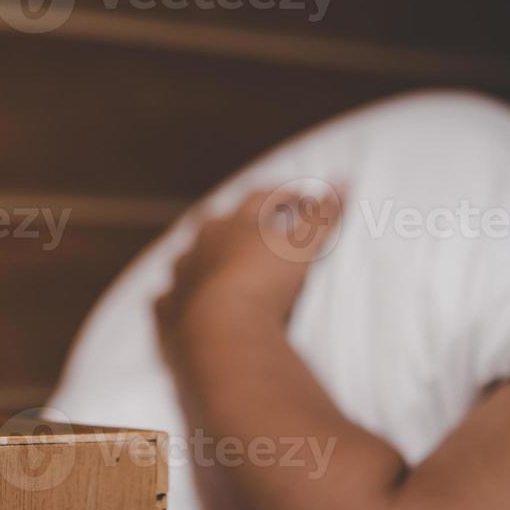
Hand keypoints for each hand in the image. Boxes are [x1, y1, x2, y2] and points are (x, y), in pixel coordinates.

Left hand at [154, 185, 343, 346]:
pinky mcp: (169, 315)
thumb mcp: (303, 245)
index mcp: (233, 225)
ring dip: (199, 259)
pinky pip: (165, 302)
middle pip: (214, 225)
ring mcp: (181, 280)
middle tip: (244, 224)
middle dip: (231, 223)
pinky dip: (173, 300)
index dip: (281, 197)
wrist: (222, 332)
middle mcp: (200, 247)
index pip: (259, 200)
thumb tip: (345, 178)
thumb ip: (324, 213)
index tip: (299, 198)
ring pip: (184, 261)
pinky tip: (176, 302)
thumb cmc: (265, 282)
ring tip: (210, 261)